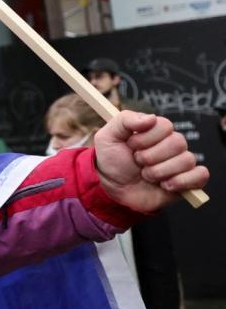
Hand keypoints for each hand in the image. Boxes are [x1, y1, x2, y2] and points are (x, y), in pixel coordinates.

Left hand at [94, 111, 208, 213]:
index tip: (131, 145)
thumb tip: (151, 118)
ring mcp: (179, 163)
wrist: (112, 190)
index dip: (147, 137)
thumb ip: (125, 120)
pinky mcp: (186, 181)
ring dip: (159, 171)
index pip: (165, 125)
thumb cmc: (111, 161)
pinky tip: (164, 185)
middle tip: (137, 162)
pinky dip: (182, 181)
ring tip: (146, 176)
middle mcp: (170, 145)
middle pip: (178, 142)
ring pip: (186, 160)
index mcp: (155, 131)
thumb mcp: (107, 137)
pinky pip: (200, 175)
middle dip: (150, 156)